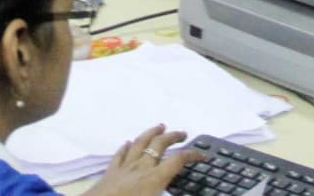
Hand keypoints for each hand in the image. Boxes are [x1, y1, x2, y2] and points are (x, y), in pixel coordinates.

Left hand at [85, 125, 200, 195]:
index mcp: (154, 178)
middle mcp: (141, 168)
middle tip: (183, 133)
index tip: (203, 155)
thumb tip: (181, 195)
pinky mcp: (110, 172)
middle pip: (159, 145)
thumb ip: (167, 195)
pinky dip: (126, 147)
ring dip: (151, 133)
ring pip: (140, 143)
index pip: (178, 161)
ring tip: (160, 126)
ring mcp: (124, 168)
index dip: (192, 155)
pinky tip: (128, 142)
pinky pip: (120, 154)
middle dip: (173, 136)